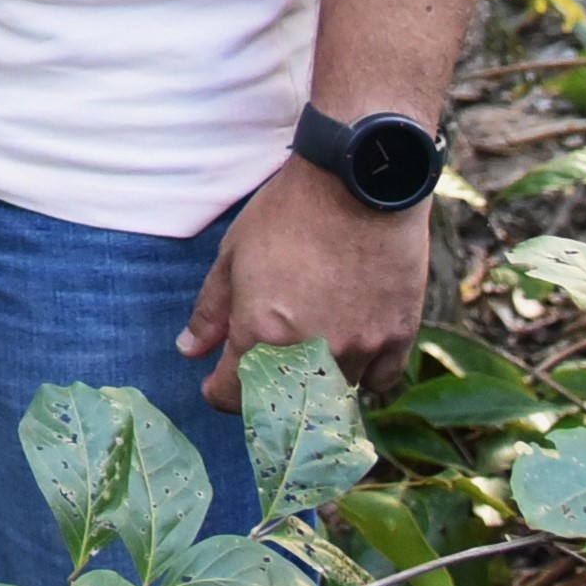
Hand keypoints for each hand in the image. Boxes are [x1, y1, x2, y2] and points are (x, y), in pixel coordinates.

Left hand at [178, 156, 431, 410]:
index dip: (218, 391)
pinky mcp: (397, 338)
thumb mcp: (233, 255)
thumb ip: (210, 312)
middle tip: (261, 362)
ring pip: (332, 395)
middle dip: (264, 390)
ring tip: (306, 347)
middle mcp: (311, 354)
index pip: (231, 397)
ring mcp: (359, 349)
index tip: (216, 382)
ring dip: (314, 383)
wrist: (358, 180)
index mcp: (261, 334)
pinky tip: (348, 347)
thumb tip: (188, 351)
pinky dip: (361, 372)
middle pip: (282, 405)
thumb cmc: (289, 212)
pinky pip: (378, 380)